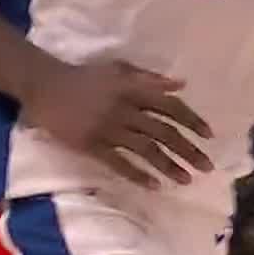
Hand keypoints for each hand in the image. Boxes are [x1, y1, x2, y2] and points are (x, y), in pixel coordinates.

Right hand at [25, 60, 213, 188]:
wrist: (45, 85)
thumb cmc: (84, 76)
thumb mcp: (118, 69)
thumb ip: (148, 77)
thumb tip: (180, 85)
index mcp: (132, 89)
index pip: (169, 106)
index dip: (191, 120)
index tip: (208, 136)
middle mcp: (124, 109)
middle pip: (163, 132)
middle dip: (188, 149)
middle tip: (207, 166)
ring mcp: (107, 128)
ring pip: (146, 150)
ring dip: (168, 166)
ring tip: (186, 179)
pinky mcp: (91, 145)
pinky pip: (118, 163)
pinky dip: (137, 174)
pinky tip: (154, 185)